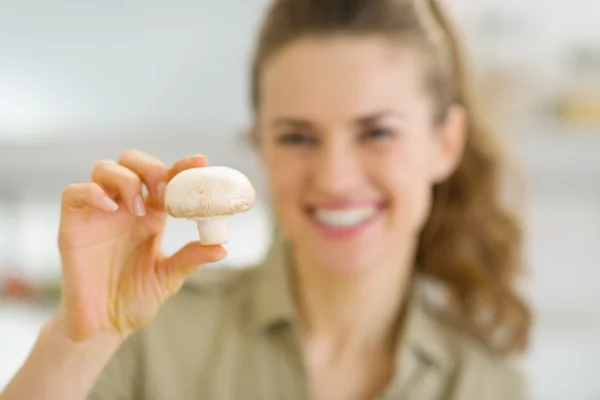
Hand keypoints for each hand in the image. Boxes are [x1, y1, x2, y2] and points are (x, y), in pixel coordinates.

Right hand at [56, 151, 225, 341]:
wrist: (104, 326)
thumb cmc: (135, 298)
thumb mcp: (169, 277)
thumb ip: (190, 258)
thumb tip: (222, 248)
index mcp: (151, 215)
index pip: (165, 178)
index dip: (181, 167)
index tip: (200, 162)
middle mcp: (125, 207)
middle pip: (131, 161)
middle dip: (150, 167)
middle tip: (163, 191)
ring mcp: (98, 214)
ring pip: (104, 169)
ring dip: (125, 179)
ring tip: (138, 207)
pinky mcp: (73, 226)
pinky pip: (74, 193)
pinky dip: (92, 192)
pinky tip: (111, 209)